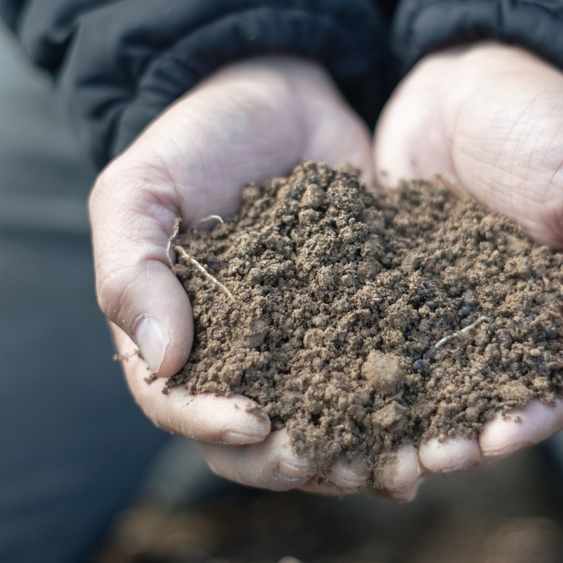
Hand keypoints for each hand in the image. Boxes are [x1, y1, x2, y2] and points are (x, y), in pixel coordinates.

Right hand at [89, 57, 394, 494]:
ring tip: (390, 468)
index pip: (179, 406)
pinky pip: (377, 377)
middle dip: (288, 460)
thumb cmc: (193, 140)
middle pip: (253, 441)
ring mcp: (303, 343)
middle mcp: (240, 357)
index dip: (210, 426)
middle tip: (327, 460)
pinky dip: (399, 412)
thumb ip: (133, 272)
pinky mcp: (362, 318)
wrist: (275, 93)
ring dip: (351, 455)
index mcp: (176, 338)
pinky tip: (428, 431)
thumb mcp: (139, 192)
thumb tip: (164, 363)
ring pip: (321, 423)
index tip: (252, 423)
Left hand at [374, 42, 562, 475]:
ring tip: (366, 444)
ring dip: (398, 416)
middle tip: (417, 463)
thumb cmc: (559, 124)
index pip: (555, 392)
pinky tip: (320, 385)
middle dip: (454, 437)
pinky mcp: (389, 276)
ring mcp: (443, 301)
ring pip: (422, 378)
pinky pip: (372, 327)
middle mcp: (502, 320)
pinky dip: (353, 360)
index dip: (525, 423)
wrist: (481, 64)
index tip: (491, 442)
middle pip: (481, 400)